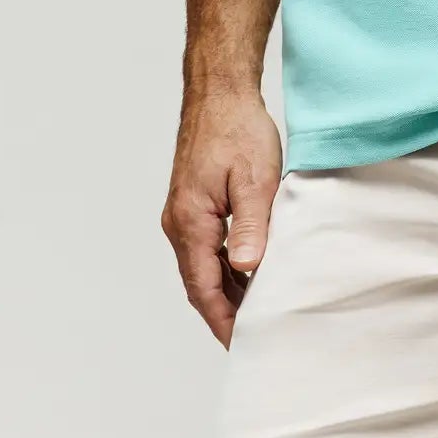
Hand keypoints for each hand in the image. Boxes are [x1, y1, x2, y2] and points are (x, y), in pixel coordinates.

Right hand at [161, 89, 282, 346]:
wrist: (220, 92)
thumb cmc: (237, 129)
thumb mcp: (255, 179)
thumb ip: (250, 226)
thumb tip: (246, 268)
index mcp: (190, 223)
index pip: (204, 289)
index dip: (224, 321)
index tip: (243, 345)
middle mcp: (179, 224)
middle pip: (200, 283)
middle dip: (226, 312)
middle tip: (256, 337)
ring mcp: (183, 214)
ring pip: (203, 266)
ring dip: (228, 289)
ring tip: (258, 310)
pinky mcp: (193, 203)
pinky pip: (207, 246)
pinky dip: (226, 264)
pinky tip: (250, 270)